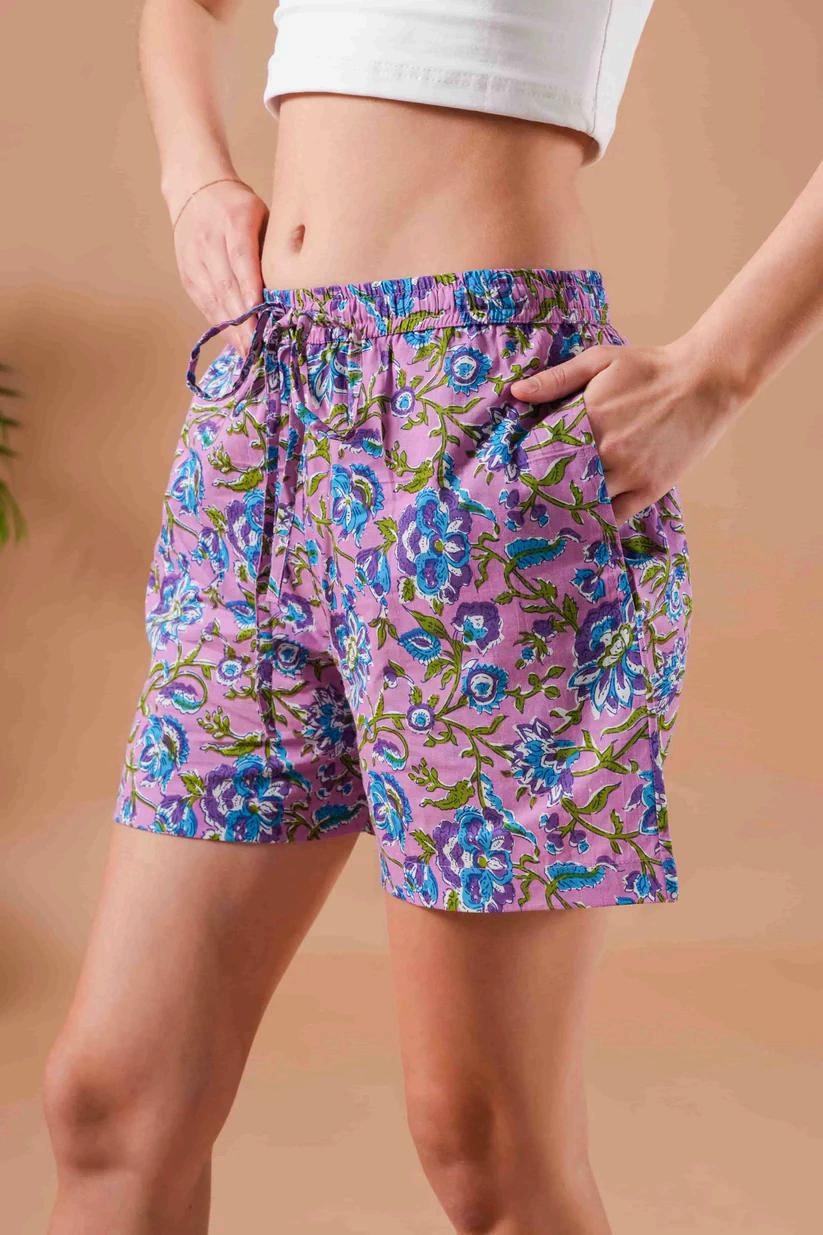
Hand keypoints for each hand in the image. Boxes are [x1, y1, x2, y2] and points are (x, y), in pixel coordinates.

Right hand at [169, 179, 269, 353]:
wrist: (194, 192)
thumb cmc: (239, 207)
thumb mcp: (262, 214)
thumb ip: (273, 246)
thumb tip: (296, 285)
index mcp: (233, 221)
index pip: (241, 258)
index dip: (249, 287)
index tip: (260, 313)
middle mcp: (209, 241)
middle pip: (226, 286)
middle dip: (244, 320)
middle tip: (261, 347)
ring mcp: (194, 260)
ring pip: (214, 299)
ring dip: (232, 330)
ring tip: (250, 353)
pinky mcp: (187, 275)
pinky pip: (205, 304)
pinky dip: (221, 326)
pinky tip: (236, 343)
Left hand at [509, 338, 743, 521]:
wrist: (707, 380)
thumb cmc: (650, 367)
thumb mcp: (600, 360)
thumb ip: (557, 379)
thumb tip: (517, 392)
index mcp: (588, 417)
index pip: (544, 451)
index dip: (527, 463)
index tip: (512, 472)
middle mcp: (606, 450)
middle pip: (560, 481)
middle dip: (542, 490)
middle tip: (523, 502)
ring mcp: (629, 472)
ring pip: (586, 502)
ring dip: (569, 507)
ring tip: (551, 514)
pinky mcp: (650, 488)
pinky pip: (615, 515)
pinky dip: (598, 518)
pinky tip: (585, 519)